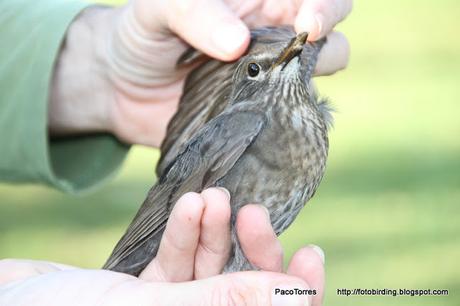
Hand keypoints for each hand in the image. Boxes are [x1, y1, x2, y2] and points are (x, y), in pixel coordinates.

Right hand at [0, 188, 324, 305]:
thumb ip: (220, 303)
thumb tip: (294, 295)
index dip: (298, 298)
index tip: (310, 256)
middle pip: (246, 294)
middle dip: (252, 253)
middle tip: (251, 213)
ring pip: (212, 271)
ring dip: (214, 232)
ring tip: (211, 197)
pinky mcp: (148, 293)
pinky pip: (179, 263)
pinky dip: (185, 234)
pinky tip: (188, 204)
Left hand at [49, 0, 351, 146]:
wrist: (120, 88)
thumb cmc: (140, 35)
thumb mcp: (158, 10)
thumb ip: (194, 13)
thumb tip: (238, 42)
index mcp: (258, 4)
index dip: (324, 6)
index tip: (307, 24)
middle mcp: (271, 41)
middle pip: (330, 39)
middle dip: (327, 46)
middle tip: (297, 61)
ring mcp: (266, 82)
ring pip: (316, 82)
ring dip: (308, 88)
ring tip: (277, 97)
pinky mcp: (255, 118)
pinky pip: (289, 121)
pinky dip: (292, 124)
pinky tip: (278, 127)